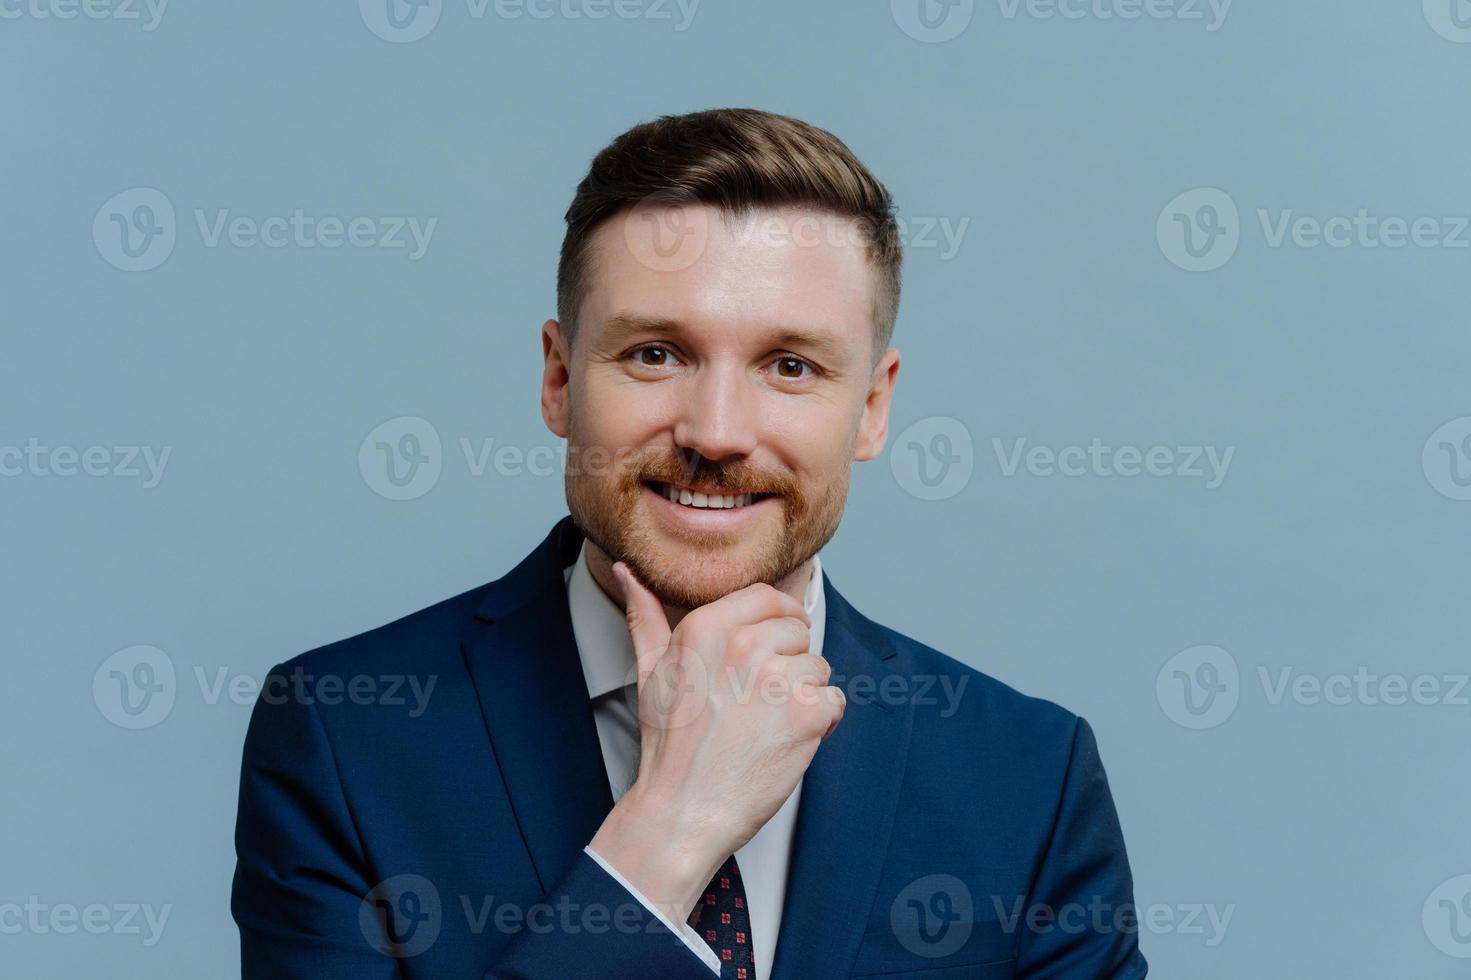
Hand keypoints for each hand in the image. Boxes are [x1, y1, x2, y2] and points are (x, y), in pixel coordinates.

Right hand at [587, 561, 844, 921]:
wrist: (683, 810)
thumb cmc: (668, 744)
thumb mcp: (649, 671)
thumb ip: (645, 615)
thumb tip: (630, 573)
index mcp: (707, 627)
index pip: (769, 597)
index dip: (777, 620)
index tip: (772, 644)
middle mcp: (745, 644)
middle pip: (798, 630)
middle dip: (788, 661)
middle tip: (758, 700)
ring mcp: (779, 679)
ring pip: (817, 666)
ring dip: (803, 695)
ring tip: (767, 724)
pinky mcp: (807, 714)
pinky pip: (834, 701)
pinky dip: (820, 724)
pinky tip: (786, 740)